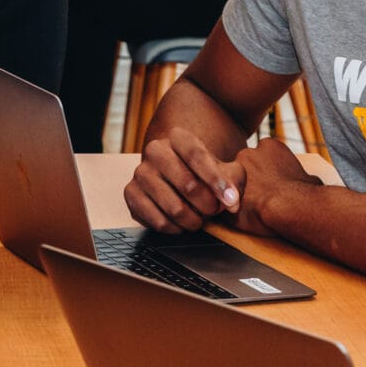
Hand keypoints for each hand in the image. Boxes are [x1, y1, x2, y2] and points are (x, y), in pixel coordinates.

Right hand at [124, 132, 242, 231]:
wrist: (174, 172)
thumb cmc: (202, 172)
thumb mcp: (224, 168)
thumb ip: (235, 181)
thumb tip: (232, 202)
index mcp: (178, 137)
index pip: (197, 157)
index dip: (216, 181)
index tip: (231, 200)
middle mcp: (155, 150)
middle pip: (188, 185)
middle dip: (208, 205)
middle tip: (214, 211)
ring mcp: (140, 173)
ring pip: (175, 208)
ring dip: (194, 220)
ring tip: (199, 218)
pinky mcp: (130, 194)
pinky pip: (159, 222)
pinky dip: (176, 228)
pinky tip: (182, 223)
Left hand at [230, 134, 323, 237]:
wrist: (289, 206)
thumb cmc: (305, 192)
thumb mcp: (311, 177)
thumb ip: (302, 176)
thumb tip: (310, 182)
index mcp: (269, 145)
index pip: (263, 154)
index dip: (269, 171)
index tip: (275, 183)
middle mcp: (247, 153)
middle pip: (245, 166)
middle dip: (251, 180)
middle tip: (264, 196)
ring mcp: (233, 172)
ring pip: (232, 184)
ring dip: (241, 195)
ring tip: (256, 209)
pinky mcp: (224, 194)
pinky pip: (225, 204)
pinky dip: (233, 212)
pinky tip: (246, 220)